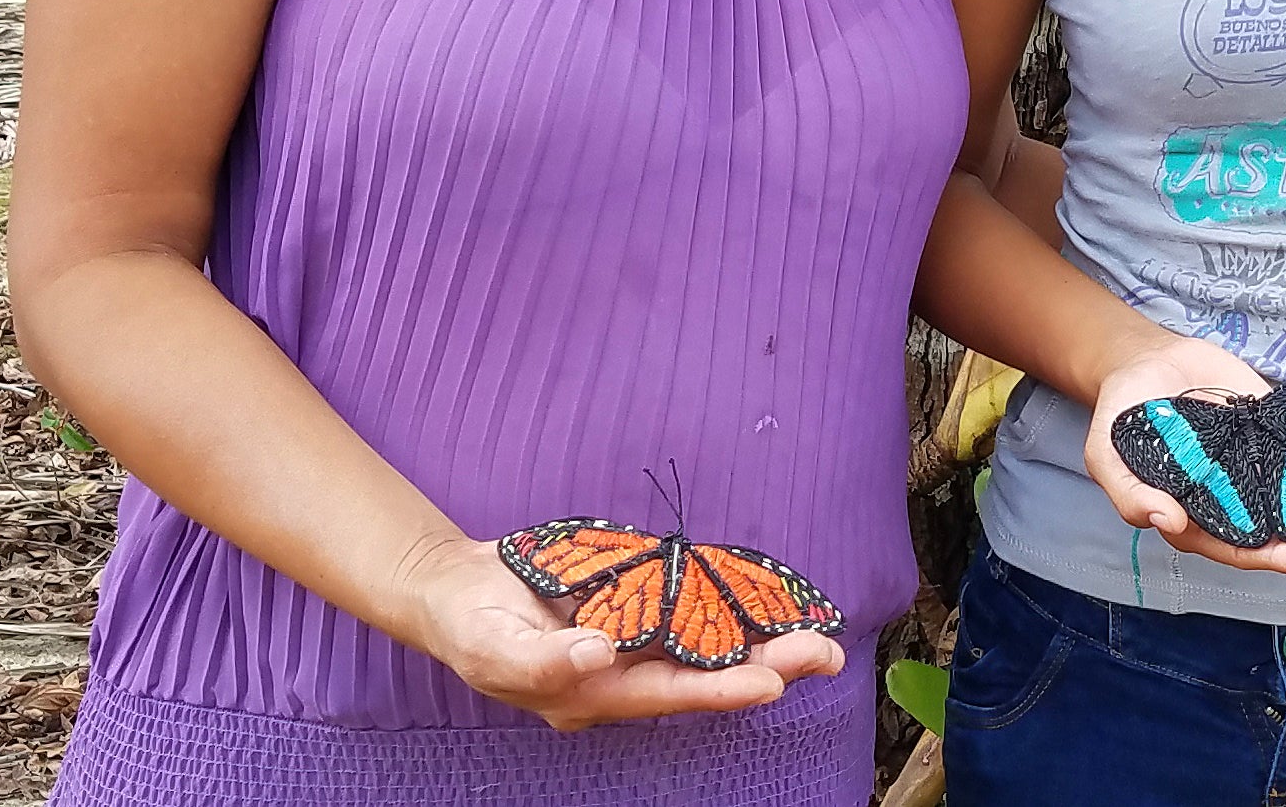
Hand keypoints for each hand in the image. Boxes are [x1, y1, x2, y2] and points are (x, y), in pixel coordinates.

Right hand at [396, 535, 843, 729]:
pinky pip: (691, 611)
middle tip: (827, 655)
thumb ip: (543, 659)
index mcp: (591, 694)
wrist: (458, 590)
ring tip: (821, 635)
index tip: (769, 683)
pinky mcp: (633, 607)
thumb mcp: (491, 646)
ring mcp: (631, 642)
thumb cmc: (470, 625)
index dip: (718, 689)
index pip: (665, 693)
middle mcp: (622, 675)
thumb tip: (599, 653)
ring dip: (765, 639)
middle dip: (768, 666)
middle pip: (703, 674)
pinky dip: (734, 609)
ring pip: (709, 645)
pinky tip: (771, 601)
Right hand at [1085, 332, 1285, 574]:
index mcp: (1200, 518)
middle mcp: (1237, 499)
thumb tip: (1167, 522)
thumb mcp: (1108, 455)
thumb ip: (1132, 493)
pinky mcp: (1273, 430)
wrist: (1141, 360)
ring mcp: (1259, 465)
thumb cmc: (1120, 415)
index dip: (1281, 556)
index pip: (1246, 548)